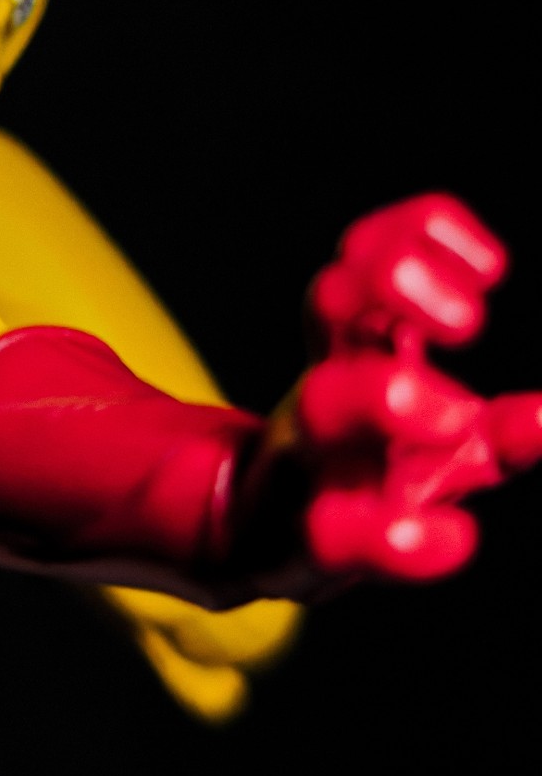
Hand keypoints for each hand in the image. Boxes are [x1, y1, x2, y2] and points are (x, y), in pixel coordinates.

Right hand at [278, 194, 541, 584]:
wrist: (269, 543)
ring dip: (384, 395)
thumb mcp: (448, 447)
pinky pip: (338, 531)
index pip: (367, 252)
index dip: (419, 232)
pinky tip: (456, 540)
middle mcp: (330, 383)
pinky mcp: (312, 540)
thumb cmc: (372, 473)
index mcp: (357, 348)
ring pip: (322, 401)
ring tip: (455, 418)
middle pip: (332, 297)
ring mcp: (315, 455)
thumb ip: (505, 432)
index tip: (491, 269)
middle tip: (468, 322)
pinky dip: (397, 539)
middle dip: (392, 279)